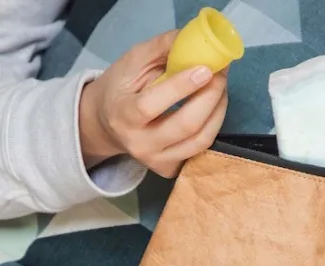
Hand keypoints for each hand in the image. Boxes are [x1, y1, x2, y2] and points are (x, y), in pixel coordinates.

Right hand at [78, 30, 228, 177]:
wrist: (104, 124)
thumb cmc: (120, 88)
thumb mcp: (132, 62)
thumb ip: (162, 48)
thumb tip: (196, 39)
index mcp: (122, 116)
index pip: (150, 106)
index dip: (180, 88)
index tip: (205, 69)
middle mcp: (139, 144)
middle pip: (185, 126)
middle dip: (211, 96)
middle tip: (220, 73)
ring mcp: (155, 160)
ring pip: (200, 140)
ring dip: (219, 110)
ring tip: (220, 87)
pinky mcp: (169, 167)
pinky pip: (201, 149)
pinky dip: (213, 125)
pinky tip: (212, 107)